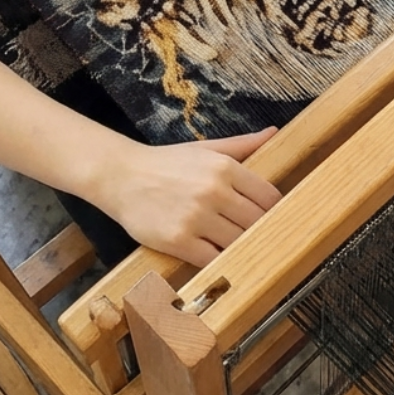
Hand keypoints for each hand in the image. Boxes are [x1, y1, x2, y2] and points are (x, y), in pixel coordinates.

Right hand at [93, 129, 281, 267]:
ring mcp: (196, 217)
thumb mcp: (205, 148)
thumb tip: (273, 134)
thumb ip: (242, 144)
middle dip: (258, 231)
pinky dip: (218, 261)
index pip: (269, 197)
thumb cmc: (165, 163)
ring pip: (238, 242)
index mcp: (225, 167)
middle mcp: (214, 191)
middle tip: (258, 238)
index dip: (273, 211)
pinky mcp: (179, 240)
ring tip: (238, 248)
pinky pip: (212, 259)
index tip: (270, 218)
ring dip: (240, 247)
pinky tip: (216, 257)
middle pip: (257, 222)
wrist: (120, 176)